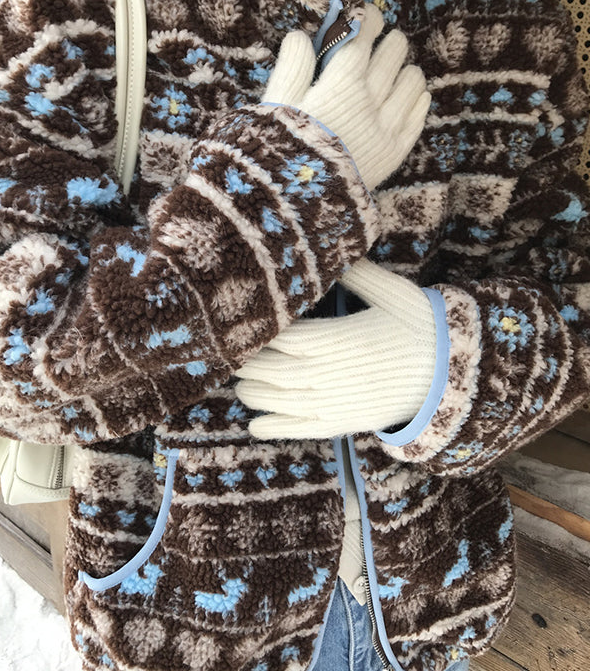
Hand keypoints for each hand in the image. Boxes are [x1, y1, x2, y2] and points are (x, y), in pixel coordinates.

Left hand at [236, 260, 436, 439]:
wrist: (451, 373)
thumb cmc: (420, 326)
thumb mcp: (391, 291)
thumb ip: (355, 272)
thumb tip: (326, 251)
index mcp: (337, 337)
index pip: (282, 336)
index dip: (258, 333)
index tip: (240, 326)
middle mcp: (328, 372)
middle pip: (270, 369)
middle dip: (245, 362)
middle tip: (228, 353)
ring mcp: (334, 402)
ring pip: (277, 400)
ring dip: (252, 392)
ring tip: (241, 382)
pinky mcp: (342, 424)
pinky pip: (299, 429)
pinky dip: (272, 427)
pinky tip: (255, 424)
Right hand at [263, 4, 430, 189]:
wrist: (298, 202)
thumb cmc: (280, 149)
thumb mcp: (276, 104)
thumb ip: (292, 66)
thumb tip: (301, 36)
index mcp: (341, 81)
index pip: (364, 36)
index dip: (369, 20)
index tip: (368, 16)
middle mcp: (371, 98)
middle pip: (394, 53)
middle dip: (389, 42)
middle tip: (383, 42)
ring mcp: (388, 126)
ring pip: (413, 80)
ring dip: (406, 69)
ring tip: (397, 71)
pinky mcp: (396, 151)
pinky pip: (419, 115)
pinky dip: (418, 99)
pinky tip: (413, 96)